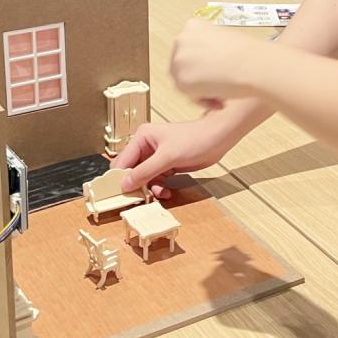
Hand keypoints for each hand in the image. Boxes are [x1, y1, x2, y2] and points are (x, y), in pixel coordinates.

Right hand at [112, 115, 239, 196]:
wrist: (219, 138)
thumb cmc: (195, 139)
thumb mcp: (167, 157)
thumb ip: (145, 171)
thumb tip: (125, 184)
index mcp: (142, 138)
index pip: (122, 161)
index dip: (119, 178)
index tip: (119, 195)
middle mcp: (146, 146)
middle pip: (131, 171)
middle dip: (135, 185)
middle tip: (138, 199)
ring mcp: (156, 157)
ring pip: (144, 179)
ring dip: (149, 189)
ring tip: (156, 195)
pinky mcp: (167, 165)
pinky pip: (156, 180)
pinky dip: (158, 188)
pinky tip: (165, 192)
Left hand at [170, 19, 259, 108]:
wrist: (253, 64)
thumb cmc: (247, 53)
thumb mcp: (223, 39)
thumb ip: (208, 47)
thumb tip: (206, 62)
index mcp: (192, 26)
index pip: (189, 49)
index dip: (202, 64)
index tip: (214, 71)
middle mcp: (181, 40)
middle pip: (182, 65)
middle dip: (199, 77)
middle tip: (219, 85)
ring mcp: (178, 60)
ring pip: (184, 81)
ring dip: (202, 90)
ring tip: (223, 93)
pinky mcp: (181, 81)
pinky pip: (190, 96)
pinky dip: (204, 100)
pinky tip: (221, 98)